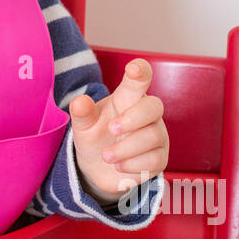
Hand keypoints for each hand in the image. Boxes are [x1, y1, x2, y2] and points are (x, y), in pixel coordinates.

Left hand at [69, 58, 169, 200]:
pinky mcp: (159, 157)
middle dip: (132, 119)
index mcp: (128, 98)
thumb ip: (82, 113)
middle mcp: (146, 114)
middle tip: (111, 129)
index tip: (134, 68)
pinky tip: (119, 166)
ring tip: (106, 156)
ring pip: (153, 136)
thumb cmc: (95, 137)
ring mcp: (156, 135)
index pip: (140, 79)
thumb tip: (79, 101)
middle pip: (154, 106)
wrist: (99, 169)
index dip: (140, 71)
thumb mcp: (84, 126)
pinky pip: (155, 159)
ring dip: (126, 148)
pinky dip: (133, 164)